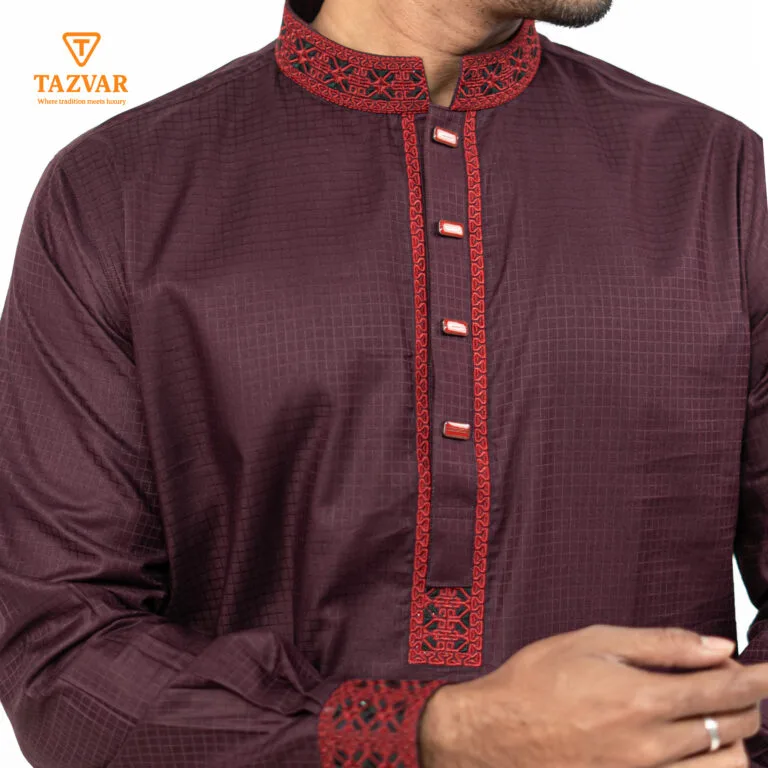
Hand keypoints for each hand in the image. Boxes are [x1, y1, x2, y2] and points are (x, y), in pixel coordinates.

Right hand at [418, 624, 765, 766]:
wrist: (495, 735)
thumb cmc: (537, 681)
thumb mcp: (592, 643)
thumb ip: (659, 644)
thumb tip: (718, 648)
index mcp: (643, 699)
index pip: (725, 690)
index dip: (758, 679)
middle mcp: (653, 747)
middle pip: (733, 728)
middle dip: (746, 701)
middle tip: (735, 684)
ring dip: (735, 740)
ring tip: (716, 718)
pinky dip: (710, 766)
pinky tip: (696, 747)